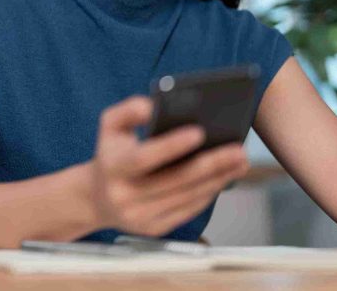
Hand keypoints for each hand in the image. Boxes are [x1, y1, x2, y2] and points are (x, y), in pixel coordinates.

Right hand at [89, 96, 248, 235]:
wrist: (97, 198)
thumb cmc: (111, 153)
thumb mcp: (110, 125)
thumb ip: (129, 109)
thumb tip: (153, 106)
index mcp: (111, 166)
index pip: (144, 157)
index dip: (171, 146)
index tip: (199, 131)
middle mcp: (123, 195)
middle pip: (175, 181)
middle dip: (211, 164)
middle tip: (238, 150)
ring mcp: (139, 216)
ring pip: (187, 197)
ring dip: (217, 179)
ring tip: (239, 161)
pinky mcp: (154, 229)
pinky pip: (188, 210)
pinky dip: (208, 193)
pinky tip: (223, 177)